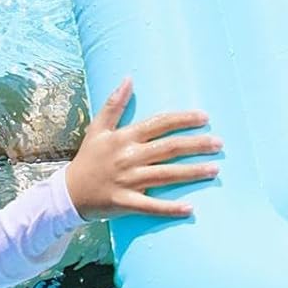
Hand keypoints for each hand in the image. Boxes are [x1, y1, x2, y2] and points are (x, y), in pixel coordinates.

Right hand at [64, 76, 220, 220]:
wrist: (68, 193)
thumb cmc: (88, 159)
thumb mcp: (97, 128)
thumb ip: (114, 104)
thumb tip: (129, 78)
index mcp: (125, 137)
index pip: (160, 123)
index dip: (183, 119)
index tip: (205, 117)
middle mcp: (129, 157)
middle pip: (169, 148)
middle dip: (196, 145)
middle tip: (219, 143)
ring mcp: (128, 180)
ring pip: (165, 175)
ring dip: (191, 173)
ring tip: (214, 170)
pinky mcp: (125, 202)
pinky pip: (150, 206)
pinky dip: (169, 208)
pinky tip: (190, 209)